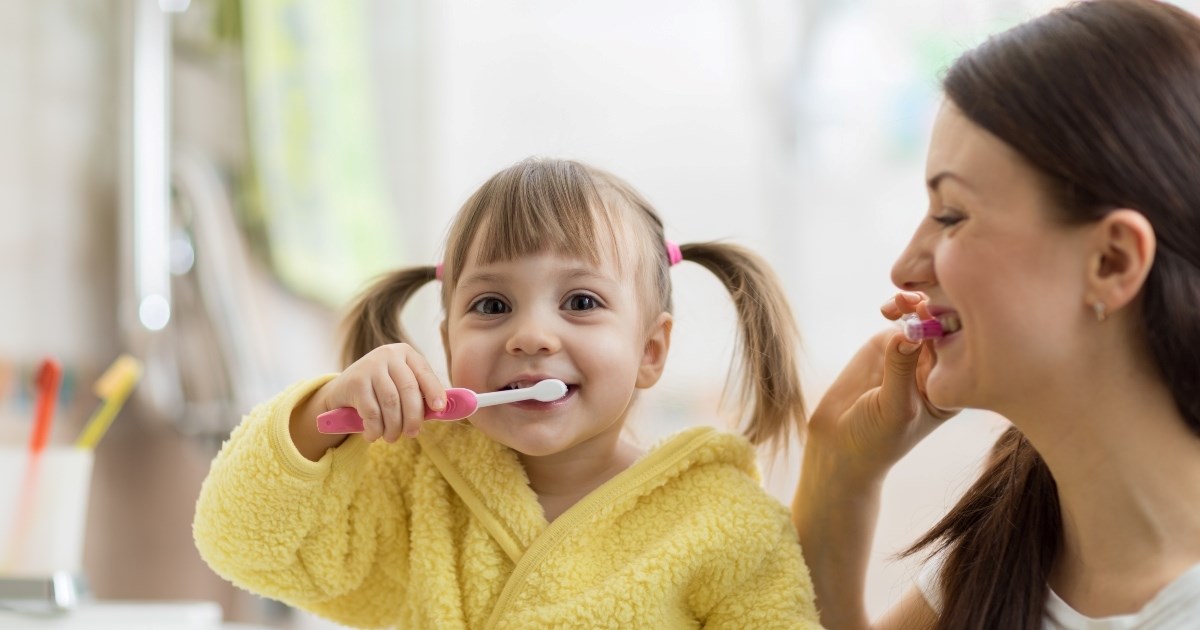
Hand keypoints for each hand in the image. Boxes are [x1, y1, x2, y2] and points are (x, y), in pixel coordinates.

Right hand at [312, 343, 447, 442]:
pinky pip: (372, 412)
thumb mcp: (401, 386)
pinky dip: (375, 429)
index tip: (439, 409)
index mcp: (405, 353)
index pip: (424, 372)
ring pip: (391, 402)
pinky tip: (374, 435)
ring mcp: (370, 366)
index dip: (434, 391)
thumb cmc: (380, 391)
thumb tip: (445, 411)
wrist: (341, 390)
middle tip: (412, 434)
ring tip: (392, 437)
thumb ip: (421, 395)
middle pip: (409, 389)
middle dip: (413, 416)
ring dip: (394, 426)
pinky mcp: (355, 382)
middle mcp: (388, 355)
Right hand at [806, 292, 957, 483]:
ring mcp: (912, 353)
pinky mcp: (886, 345)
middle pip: (945, 328)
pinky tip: (888, 307)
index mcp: (950, 388)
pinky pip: (899, 317)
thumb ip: (900, 371)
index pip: (960, 351)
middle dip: (935, 308)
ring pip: (923, 318)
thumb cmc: (876, 439)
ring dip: (915, 303)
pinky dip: (897, 306)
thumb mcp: (894, 408)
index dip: (954, 328)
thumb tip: (909, 332)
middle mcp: (936, 367)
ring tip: (902, 301)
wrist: (840, 445)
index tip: (937, 317)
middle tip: (918, 302)